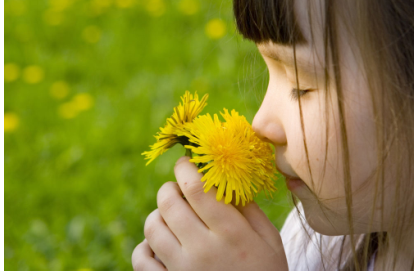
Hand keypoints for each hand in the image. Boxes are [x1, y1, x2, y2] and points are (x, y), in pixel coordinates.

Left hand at [132, 156, 287, 270]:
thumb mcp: (269, 238)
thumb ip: (248, 207)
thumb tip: (222, 179)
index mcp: (230, 233)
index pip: (196, 188)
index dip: (186, 168)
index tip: (185, 162)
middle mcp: (202, 249)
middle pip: (168, 202)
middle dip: (170, 188)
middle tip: (179, 189)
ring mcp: (181, 270)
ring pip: (152, 226)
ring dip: (158, 214)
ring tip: (172, 217)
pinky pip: (141, 258)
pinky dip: (145, 246)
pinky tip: (160, 245)